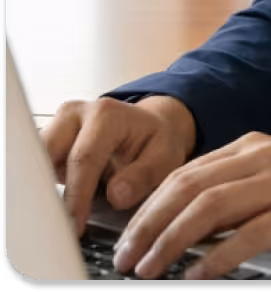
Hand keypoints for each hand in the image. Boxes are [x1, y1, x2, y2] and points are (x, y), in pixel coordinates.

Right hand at [41, 95, 196, 236]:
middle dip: (48, 190)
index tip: (75, 224)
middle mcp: (77, 114)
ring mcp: (60, 126)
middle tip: (59, 223)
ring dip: (44, 188)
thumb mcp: (165, 157)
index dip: (77, 196)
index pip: (84, 158)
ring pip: (36, 160)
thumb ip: (143, 176)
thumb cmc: (156, 140)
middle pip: (48, 154)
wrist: (151, 126)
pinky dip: (44, 187)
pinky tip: (60, 205)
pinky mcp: (51, 141)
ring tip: (62, 215)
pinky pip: (37, 166)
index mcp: (106, 114)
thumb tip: (116, 195)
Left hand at [112, 132, 270, 279]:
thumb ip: (240, 195)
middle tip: (125, 258)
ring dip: (172, 241)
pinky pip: (250, 234)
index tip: (127, 237)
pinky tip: (200, 276)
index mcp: (255, 147)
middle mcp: (265, 157)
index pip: (187, 172)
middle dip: (149, 224)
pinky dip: (218, 257)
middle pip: (190, 187)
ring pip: (211, 207)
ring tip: (150, 270)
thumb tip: (189, 226)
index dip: (150, 205)